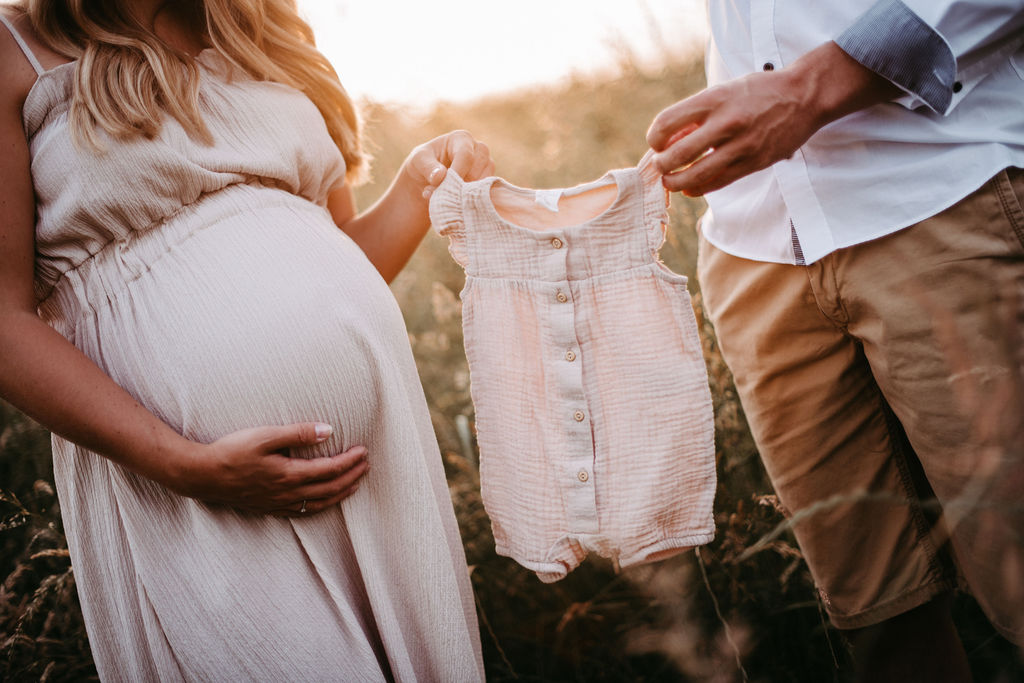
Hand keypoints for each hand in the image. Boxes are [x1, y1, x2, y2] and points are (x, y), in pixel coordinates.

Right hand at [169, 422, 368, 516]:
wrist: (202, 475)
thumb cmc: (232, 451)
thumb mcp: (264, 436)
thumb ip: (298, 433)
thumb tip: (329, 430)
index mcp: (289, 474)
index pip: (330, 470)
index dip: (350, 461)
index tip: (363, 451)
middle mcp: (288, 493)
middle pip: (330, 488)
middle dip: (351, 476)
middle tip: (367, 465)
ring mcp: (279, 503)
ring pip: (319, 503)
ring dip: (340, 493)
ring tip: (355, 484)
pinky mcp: (269, 508)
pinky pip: (303, 512)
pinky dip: (321, 506)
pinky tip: (324, 501)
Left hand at [403, 130, 494, 199]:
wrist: (428, 175)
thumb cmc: (423, 163)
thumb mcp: (418, 161)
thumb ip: (427, 167)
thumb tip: (440, 176)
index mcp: (462, 138)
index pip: (466, 156)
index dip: (456, 173)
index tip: (444, 188)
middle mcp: (479, 149)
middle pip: (476, 172)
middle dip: (458, 187)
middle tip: (441, 196)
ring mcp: (487, 165)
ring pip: (483, 185)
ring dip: (464, 196)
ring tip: (447, 198)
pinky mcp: (489, 181)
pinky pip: (486, 194)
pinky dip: (472, 201)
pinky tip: (458, 203)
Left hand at [646, 41, 898, 195]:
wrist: (804, 96)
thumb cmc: (758, 92)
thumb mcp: (724, 91)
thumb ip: (697, 114)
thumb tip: (668, 142)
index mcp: (714, 99)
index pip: (667, 123)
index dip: (654, 138)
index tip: (656, 142)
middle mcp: (726, 123)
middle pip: (676, 155)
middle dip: (660, 165)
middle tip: (660, 165)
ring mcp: (741, 146)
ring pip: (694, 176)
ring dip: (675, 182)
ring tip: (671, 180)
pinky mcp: (753, 164)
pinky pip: (716, 184)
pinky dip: (696, 189)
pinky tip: (690, 187)